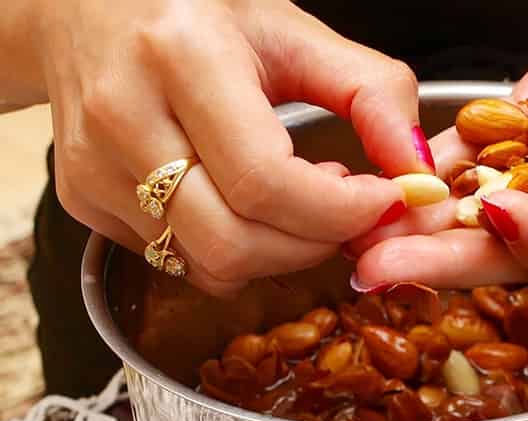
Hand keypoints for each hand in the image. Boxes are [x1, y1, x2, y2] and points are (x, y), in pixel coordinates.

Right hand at [37, 0, 429, 294]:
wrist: (83, 4)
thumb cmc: (200, 12)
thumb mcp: (294, 30)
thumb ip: (373, 94)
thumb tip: (422, 172)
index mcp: (179, 56)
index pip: (266, 182)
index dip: (340, 212)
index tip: (385, 200)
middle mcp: (123, 114)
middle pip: (235, 241)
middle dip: (314, 244)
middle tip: (346, 209)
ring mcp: (93, 165)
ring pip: (209, 264)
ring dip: (278, 253)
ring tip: (299, 200)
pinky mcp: (82, 199)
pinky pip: (181, 261)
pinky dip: (233, 250)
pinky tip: (246, 203)